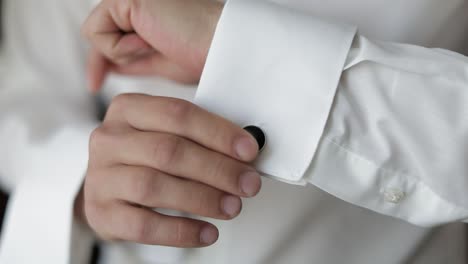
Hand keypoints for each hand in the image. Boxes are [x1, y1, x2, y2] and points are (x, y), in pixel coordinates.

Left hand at [81, 0, 222, 91]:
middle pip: (101, 31)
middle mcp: (140, 1)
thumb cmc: (205, 54)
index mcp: (149, 12)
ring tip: (155, 47)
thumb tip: (112, 66)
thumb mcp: (162, 63)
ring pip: (98, 32)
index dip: (101, 59)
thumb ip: (136, 60)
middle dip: (107, 58)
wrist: (222, 46)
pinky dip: (120, 47)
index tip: (94, 84)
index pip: (112, 33)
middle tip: (109, 79)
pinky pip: (98, 30)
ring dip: (123, 52)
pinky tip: (148, 41)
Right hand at [82, 94, 260, 246]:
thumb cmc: (146, 157)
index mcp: (128, 109)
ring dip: (202, 198)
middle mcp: (109, 139)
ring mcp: (100, 177)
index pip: (178, 114)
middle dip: (217, 169)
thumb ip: (200, 136)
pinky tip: (207, 232)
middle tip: (248, 183)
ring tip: (232, 206)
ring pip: (154, 186)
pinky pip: (143, 226)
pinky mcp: (101, 213)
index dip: (218, 132)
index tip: (249, 150)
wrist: (108, 187)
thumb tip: (247, 150)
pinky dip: (181, 231)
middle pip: (168, 151)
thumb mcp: (166, 133)